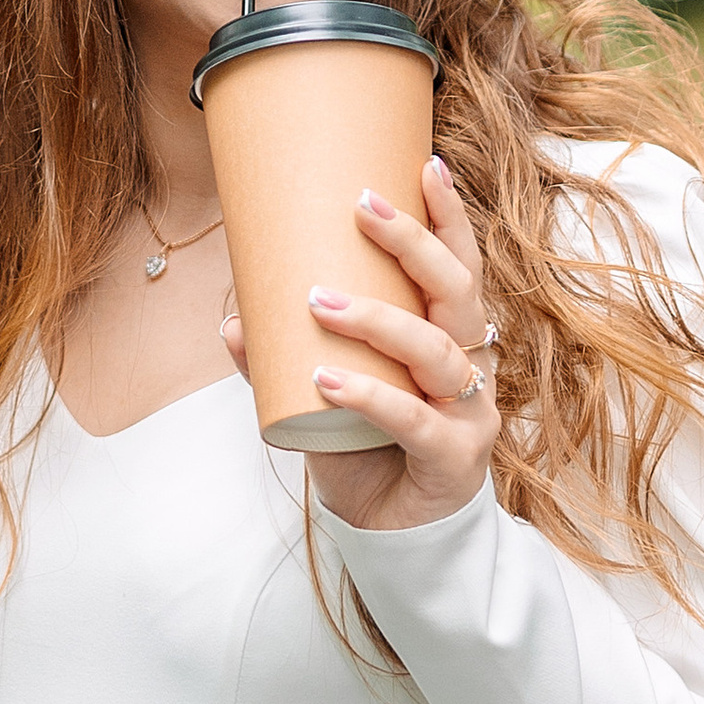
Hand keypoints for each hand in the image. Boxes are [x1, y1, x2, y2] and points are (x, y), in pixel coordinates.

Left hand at [280, 154, 497, 534]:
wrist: (393, 539)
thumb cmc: (367, 454)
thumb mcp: (319, 399)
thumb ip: (280, 361)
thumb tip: (232, 319)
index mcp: (451, 339)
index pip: (459, 266)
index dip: (449, 217)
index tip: (423, 164)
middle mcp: (471, 367)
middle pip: (458, 291)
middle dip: (413, 243)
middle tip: (362, 206)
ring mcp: (470, 414)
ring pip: (437, 350)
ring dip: (377, 318)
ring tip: (318, 301)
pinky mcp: (455, 460)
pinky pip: (415, 420)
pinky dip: (370, 395)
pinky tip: (326, 379)